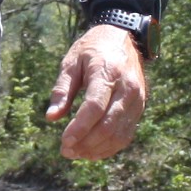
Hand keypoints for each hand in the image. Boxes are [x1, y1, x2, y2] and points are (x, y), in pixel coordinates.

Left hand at [45, 24, 146, 160]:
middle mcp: (127, 88)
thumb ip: (62, 89)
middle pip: (108, 125)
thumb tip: (51, 117)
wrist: (123, 37)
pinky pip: (126, 134)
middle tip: (65, 151)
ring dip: (96, 149)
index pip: (95, 107)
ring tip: (76, 153)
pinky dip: (109, 147)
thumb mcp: (71, 62)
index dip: (79, 128)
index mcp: (107, 72)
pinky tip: (92, 151)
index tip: (64, 142)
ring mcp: (137, 100)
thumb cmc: (92, 49)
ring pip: (118, 134)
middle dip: (86, 143)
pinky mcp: (139, 108)